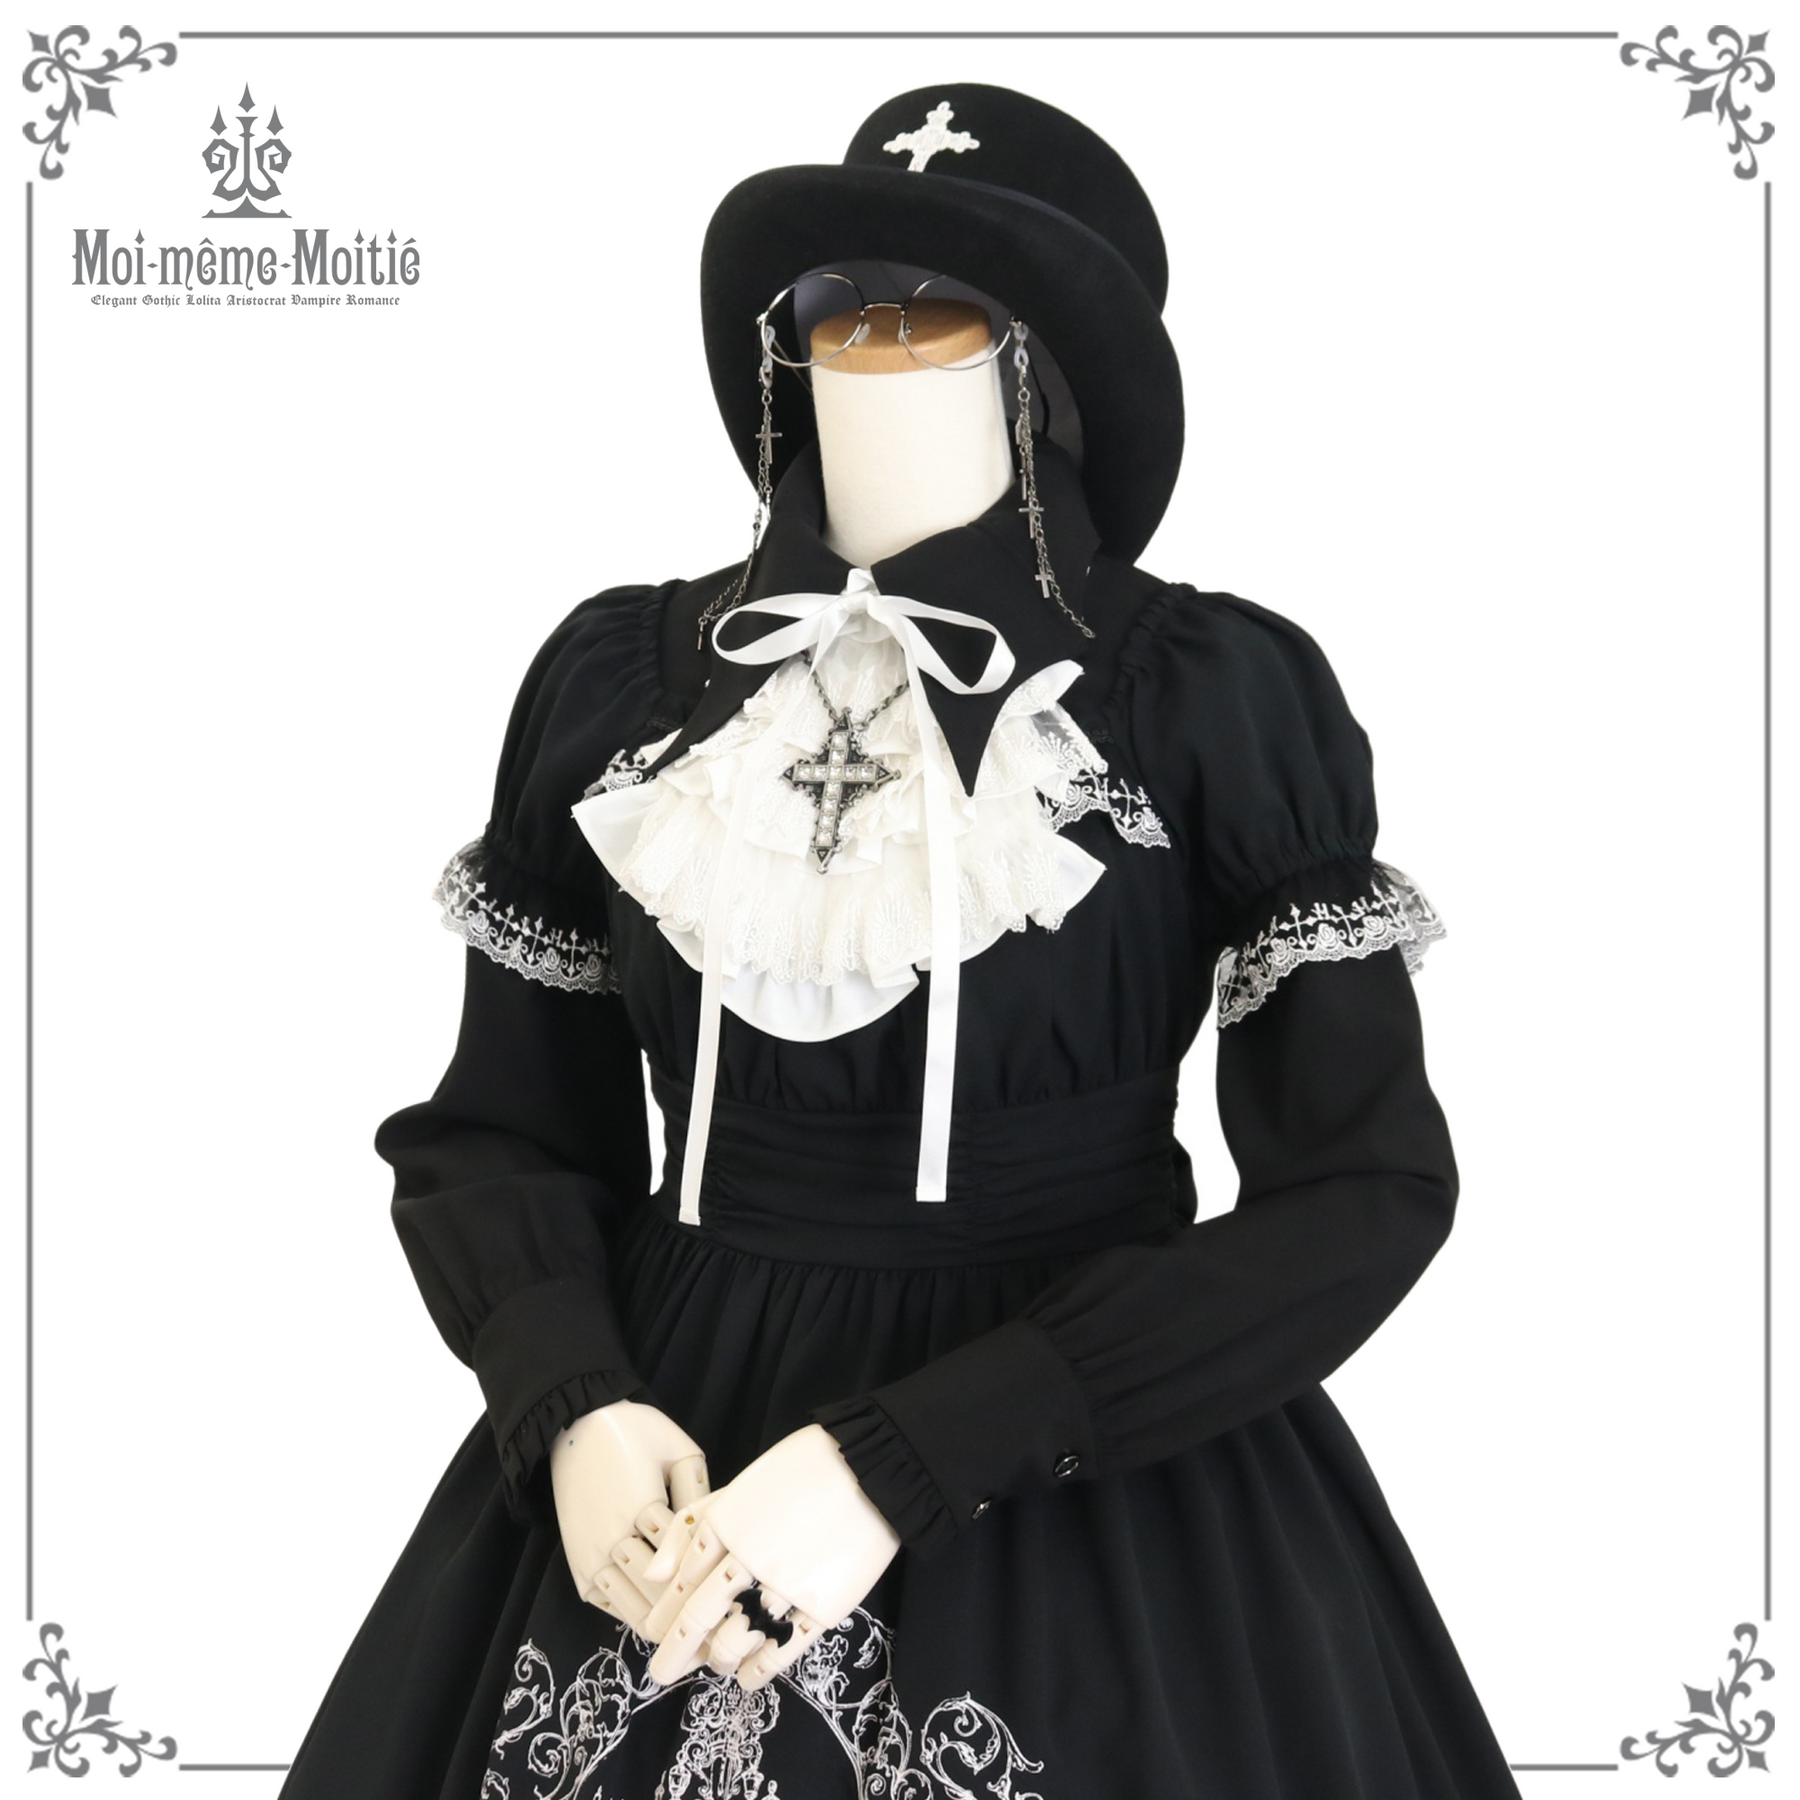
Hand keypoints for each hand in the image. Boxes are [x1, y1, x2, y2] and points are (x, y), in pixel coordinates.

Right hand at [548, 1399, 711, 1637]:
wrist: (573, 1426)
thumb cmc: (634, 1431)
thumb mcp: (678, 1449)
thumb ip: (699, 1492)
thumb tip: (719, 1532)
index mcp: (641, 1505)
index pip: (684, 1561)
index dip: (712, 1589)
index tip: (741, 1614)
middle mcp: (613, 1537)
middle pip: (660, 1596)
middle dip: (694, 1621)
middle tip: (729, 1644)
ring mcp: (592, 1555)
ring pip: (634, 1610)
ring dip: (666, 1630)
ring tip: (700, 1648)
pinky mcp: (577, 1564)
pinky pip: (609, 1605)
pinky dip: (635, 1618)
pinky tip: (664, 1628)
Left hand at [640, 1424, 901, 1690]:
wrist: (870, 1468)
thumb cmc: (800, 1472)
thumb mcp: (740, 1487)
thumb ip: (692, 1527)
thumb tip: (651, 1575)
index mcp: (725, 1524)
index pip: (682, 1584)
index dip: (665, 1616)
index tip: (653, 1635)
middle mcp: (748, 1558)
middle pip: (699, 1620)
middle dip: (674, 1654)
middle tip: (662, 1673)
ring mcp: (786, 1585)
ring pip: (735, 1641)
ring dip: (718, 1660)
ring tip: (715, 1665)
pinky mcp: (822, 1607)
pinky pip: (779, 1654)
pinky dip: (757, 1672)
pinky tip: (747, 1677)